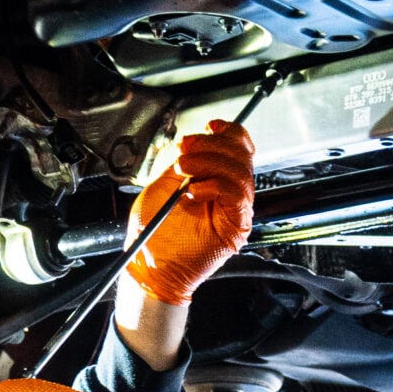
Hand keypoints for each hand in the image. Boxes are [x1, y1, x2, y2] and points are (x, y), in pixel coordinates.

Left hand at [125, 120, 254, 306]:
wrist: (150, 266)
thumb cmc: (154, 233)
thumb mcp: (163, 185)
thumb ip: (183, 162)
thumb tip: (192, 143)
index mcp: (216, 180)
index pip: (237, 148)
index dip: (228, 132)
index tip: (209, 125)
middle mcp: (230, 193)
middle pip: (241, 155)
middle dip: (212, 145)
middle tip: (186, 151)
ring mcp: (235, 210)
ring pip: (240, 172)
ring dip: (209, 163)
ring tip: (184, 171)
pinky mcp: (236, 227)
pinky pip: (236, 195)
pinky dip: (214, 185)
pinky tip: (193, 191)